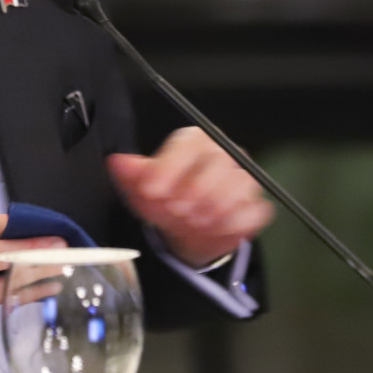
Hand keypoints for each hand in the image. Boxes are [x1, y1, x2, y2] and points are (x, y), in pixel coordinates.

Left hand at [108, 126, 272, 268]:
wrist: (187, 231)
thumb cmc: (167, 200)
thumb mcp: (143, 189)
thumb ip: (132, 175)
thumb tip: (117, 161)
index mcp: (194, 141)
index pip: (188, 143)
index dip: (169, 167)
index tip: (152, 190)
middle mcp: (223, 152)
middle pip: (218, 161)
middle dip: (193, 190)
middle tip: (175, 210)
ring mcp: (243, 177)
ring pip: (238, 183)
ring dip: (213, 207)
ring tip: (194, 221)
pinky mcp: (255, 205)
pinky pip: (253, 210)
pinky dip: (234, 222)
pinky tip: (216, 228)